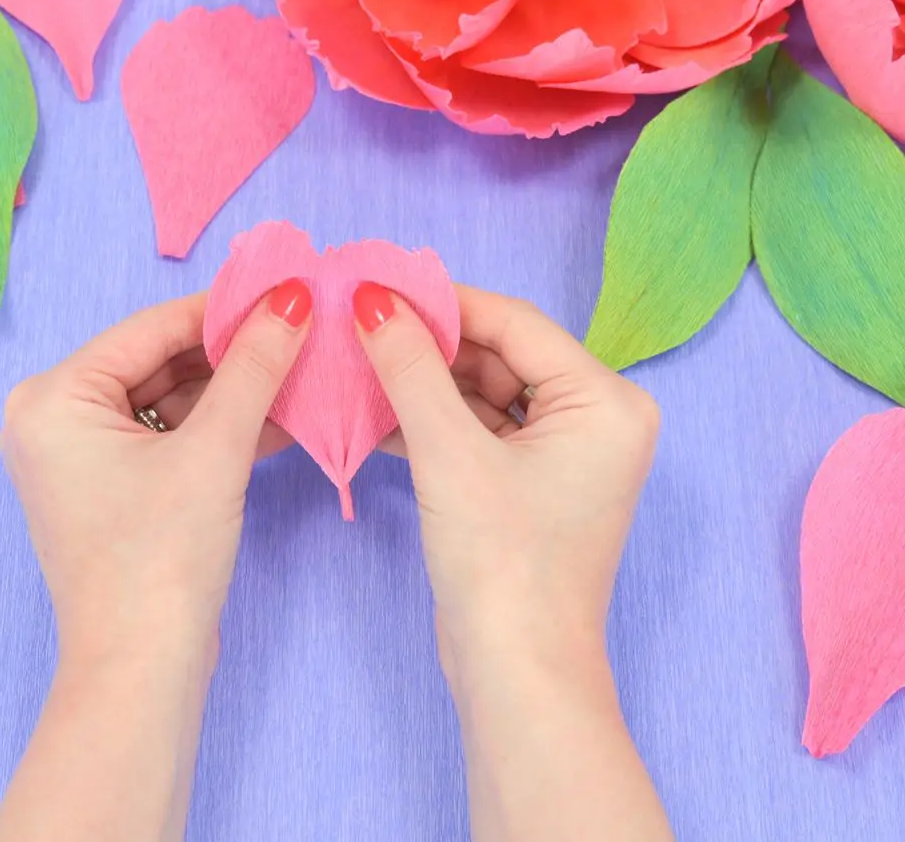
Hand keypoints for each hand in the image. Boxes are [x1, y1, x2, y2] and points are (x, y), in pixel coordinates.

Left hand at [0, 282, 311, 668]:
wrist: (144, 670)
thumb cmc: (162, 555)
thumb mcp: (214, 449)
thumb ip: (254, 366)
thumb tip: (291, 298)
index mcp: (55, 398)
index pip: (151, 328)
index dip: (223, 308)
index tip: (285, 290)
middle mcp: (56, 418)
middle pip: (160, 361)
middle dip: (232, 352)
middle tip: (298, 330)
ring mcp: (83, 456)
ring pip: (171, 400)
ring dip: (233, 391)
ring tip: (298, 368)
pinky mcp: (113, 486)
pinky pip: (170, 436)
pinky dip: (219, 429)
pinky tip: (279, 416)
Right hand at [355, 283, 668, 841]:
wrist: (515, 676)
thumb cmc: (501, 560)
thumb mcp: (449, 452)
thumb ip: (410, 366)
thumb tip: (372, 298)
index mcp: (605, 400)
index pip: (516, 323)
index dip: (444, 302)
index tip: (377, 287)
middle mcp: (596, 419)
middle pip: (500, 355)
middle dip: (429, 347)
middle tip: (360, 328)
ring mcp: (564, 454)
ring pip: (483, 394)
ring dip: (424, 386)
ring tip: (359, 367)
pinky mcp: (531, 484)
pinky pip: (479, 432)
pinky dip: (433, 424)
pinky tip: (376, 415)